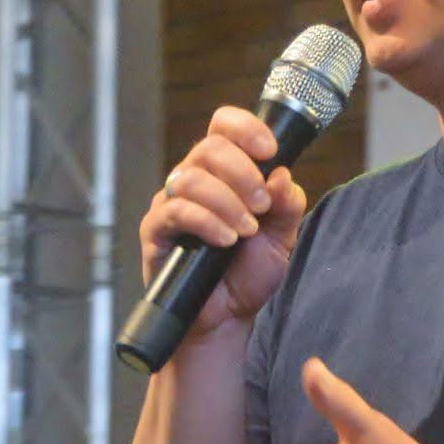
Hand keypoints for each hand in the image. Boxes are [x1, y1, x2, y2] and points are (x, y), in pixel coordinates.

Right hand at [139, 106, 307, 338]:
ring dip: (227, 201)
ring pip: (191, 177)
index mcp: (225, 170)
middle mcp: (194, 178)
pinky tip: (226, 240)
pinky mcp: (156, 230)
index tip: (270, 150)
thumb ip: (287, 204)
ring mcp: (171, 202)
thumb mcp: (283, 237)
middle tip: (261, 205)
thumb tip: (281, 174)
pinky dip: (207, 222)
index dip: (246, 128)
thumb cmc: (250, 271)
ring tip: (246, 230)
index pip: (224, 126)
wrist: (228, 317)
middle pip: (209, 146)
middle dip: (243, 173)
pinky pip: (176, 211)